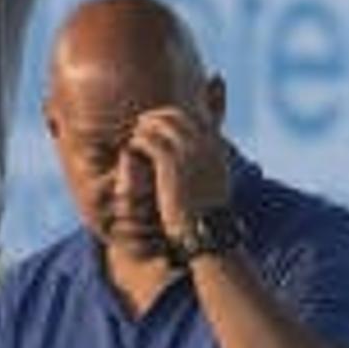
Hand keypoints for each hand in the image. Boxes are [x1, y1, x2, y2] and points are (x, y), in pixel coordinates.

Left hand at [123, 101, 232, 257]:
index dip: (175, 117)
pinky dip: (138, 142)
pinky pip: (148, 141)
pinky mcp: (170, 164)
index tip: (161, 121)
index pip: (195, 118)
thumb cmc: (206, 212)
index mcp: (216, 148)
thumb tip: (195, 158)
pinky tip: (132, 148)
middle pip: (176, 116)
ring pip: (160, 125)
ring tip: (136, 137)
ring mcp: (188, 152)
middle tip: (142, 124)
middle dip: (157, 117)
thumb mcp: (214, 183)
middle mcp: (204, 145)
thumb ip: (205, 164)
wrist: (205, 230)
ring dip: (145, 128)